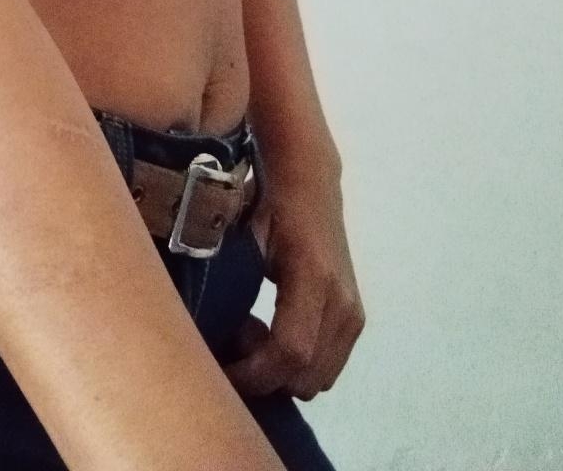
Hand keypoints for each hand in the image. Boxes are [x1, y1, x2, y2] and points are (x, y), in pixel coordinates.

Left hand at [223, 157, 364, 401]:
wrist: (309, 182)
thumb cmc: (268, 205)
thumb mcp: (244, 241)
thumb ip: (231, 287)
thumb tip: (207, 333)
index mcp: (313, 278)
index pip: (289, 352)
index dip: (254, 374)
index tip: (221, 370)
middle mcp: (342, 302)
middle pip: (305, 377)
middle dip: (265, 375)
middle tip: (235, 343)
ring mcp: (353, 314)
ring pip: (318, 379)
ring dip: (283, 372)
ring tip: (254, 334)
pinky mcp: (355, 319)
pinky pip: (327, 367)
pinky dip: (299, 364)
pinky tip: (273, 331)